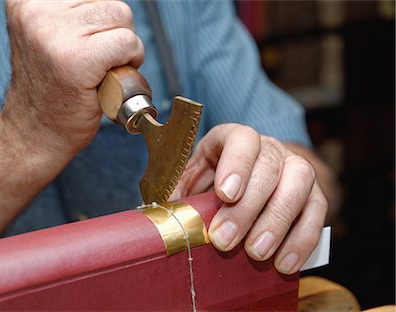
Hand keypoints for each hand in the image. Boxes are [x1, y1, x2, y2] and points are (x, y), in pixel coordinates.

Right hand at [3, 1, 143, 155]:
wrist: (36, 133)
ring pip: (122, 18)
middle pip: (111, 4)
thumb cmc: (51, 91)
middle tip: (94, 65)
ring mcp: (56, 34)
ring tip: (97, 72)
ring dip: (122, 48)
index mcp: (29, 1)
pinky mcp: (78, 58)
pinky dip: (130, 60)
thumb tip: (113, 8)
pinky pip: (127, 43)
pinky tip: (108, 79)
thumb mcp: (51, 38)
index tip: (88, 45)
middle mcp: (37, 10)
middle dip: (114, 35)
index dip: (101, 24)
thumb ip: (76, 15)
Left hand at [170, 124, 327, 273]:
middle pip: (268, 167)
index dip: (236, 164)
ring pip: (299, 184)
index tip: (225, 194)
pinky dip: (302, 239)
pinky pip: (318, 213)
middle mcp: (269, 148)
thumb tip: (163, 220)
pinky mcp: (313, 194)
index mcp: (234, 139)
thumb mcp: (190, 182)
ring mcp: (295, 168)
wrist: (249, 186)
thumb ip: (179, 196)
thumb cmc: (213, 183)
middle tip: (225, 240)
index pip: (242, 139)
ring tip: (256, 253)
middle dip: (247, 208)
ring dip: (278, 221)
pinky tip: (285, 264)